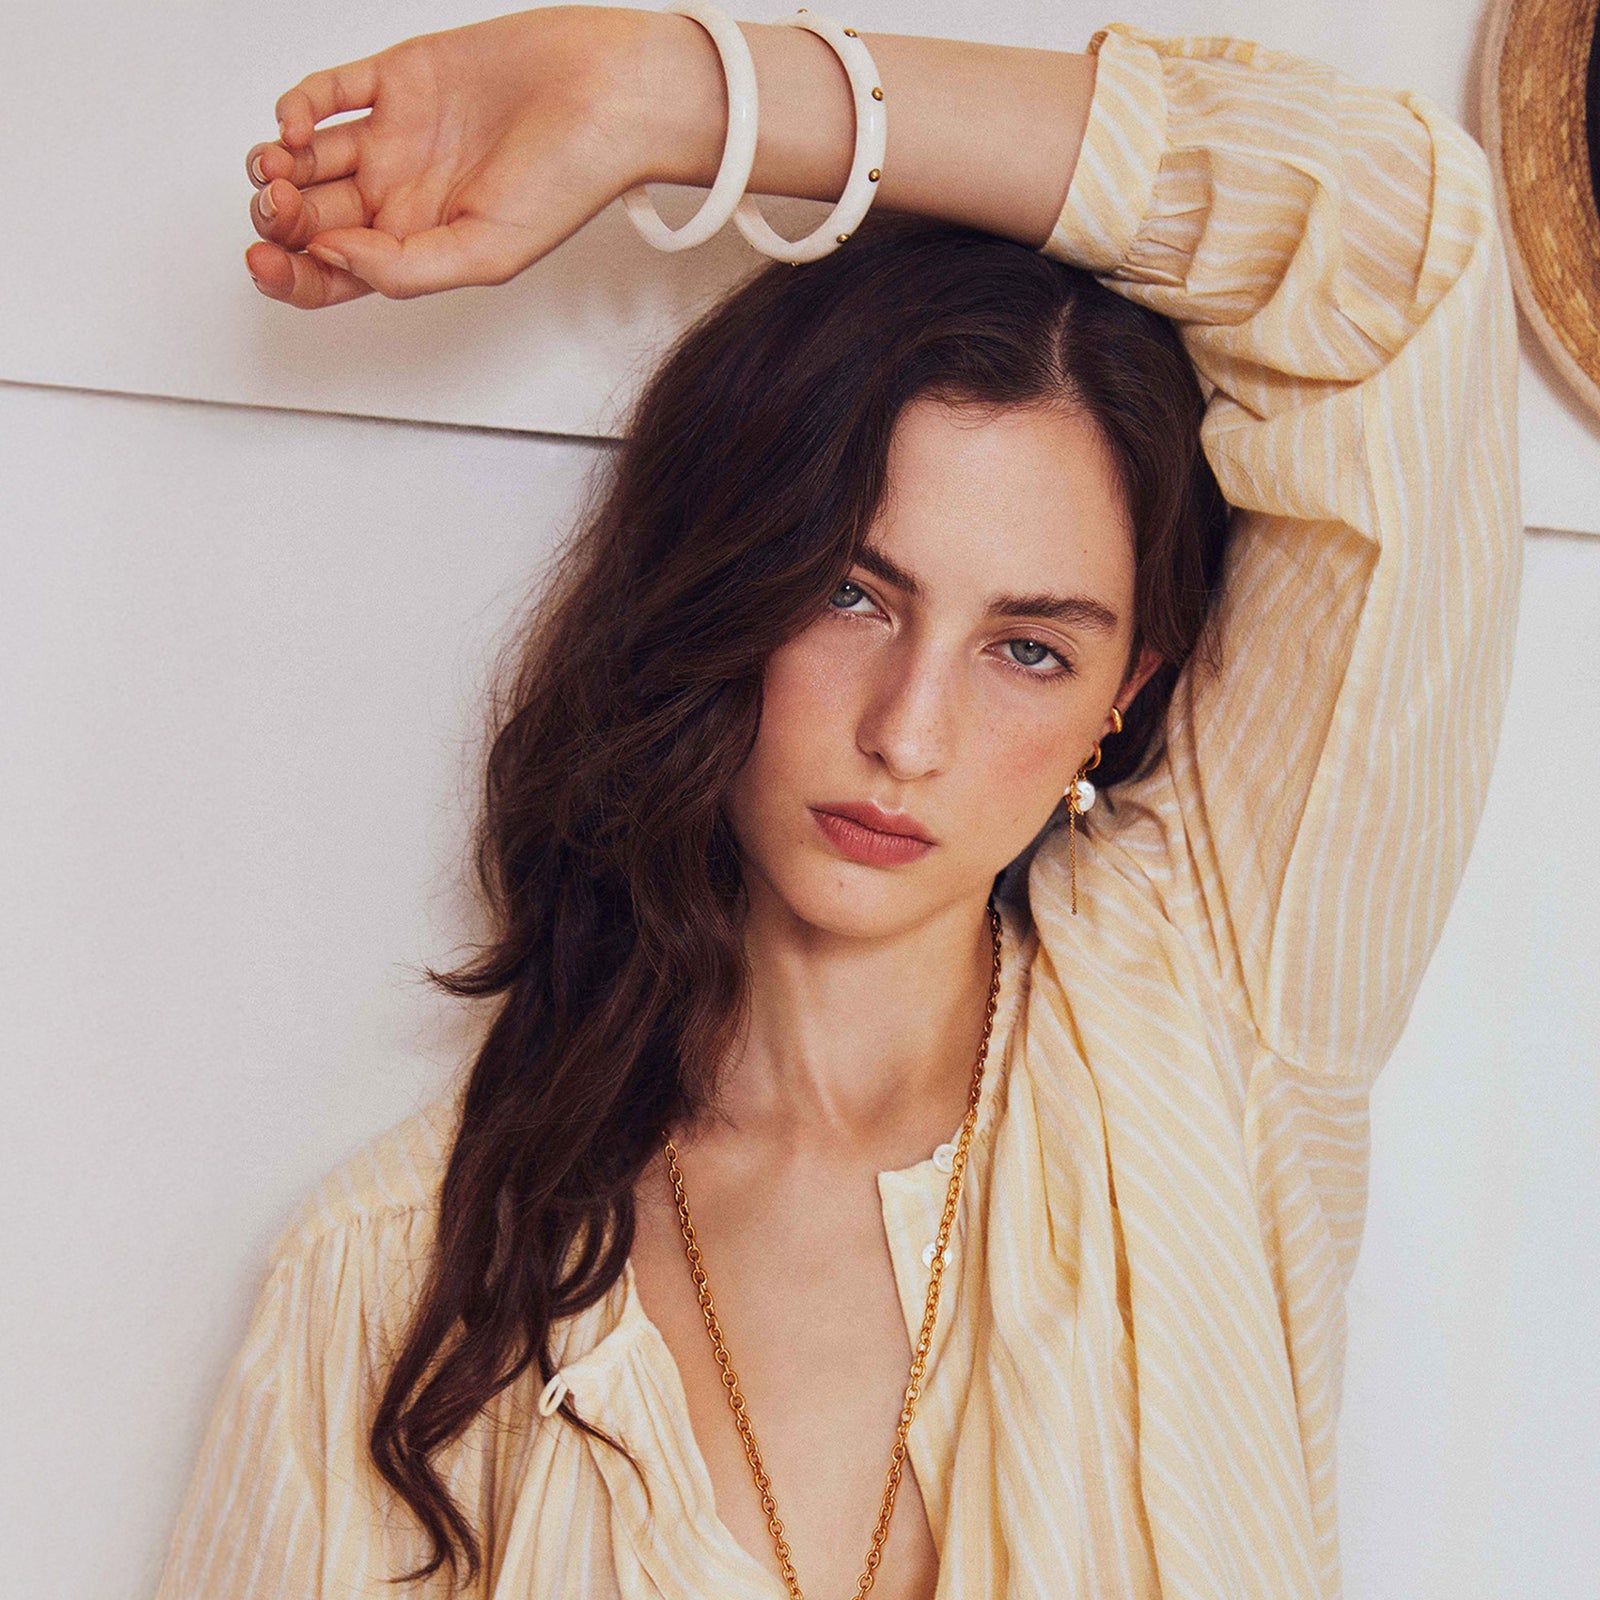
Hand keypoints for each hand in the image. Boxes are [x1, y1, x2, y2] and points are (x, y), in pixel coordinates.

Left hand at [244, 5, 650, 306]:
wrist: (607, 96)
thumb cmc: (572, 181)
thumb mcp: (489, 253)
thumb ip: (406, 268)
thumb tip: (332, 258)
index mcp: (421, 246)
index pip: (335, 275)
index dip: (290, 275)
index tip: (267, 262)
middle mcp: (402, 196)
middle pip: (309, 216)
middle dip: (277, 217)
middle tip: (280, 206)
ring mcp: (395, 137)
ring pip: (306, 156)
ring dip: (275, 164)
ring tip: (282, 165)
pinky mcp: (397, 79)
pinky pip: (327, 93)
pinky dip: (298, 105)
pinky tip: (297, 122)